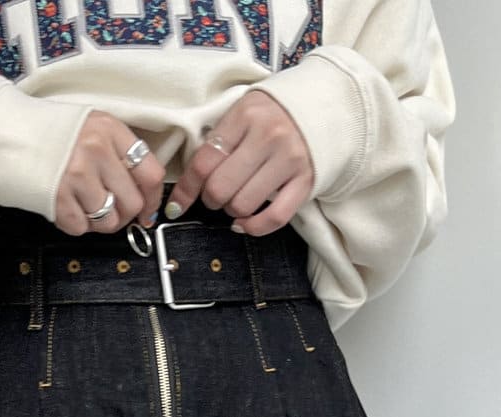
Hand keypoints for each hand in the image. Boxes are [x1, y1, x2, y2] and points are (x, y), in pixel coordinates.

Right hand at [54, 112, 165, 236]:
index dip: (153, 199)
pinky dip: (75, 223)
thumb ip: (119, 154)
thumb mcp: (92, 128)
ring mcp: (76, 175)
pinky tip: (66, 206)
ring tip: (84, 206)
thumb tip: (145, 196)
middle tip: (112, 211)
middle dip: (125, 214)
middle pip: (132, 203)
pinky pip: (81, 228)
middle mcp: (96, 150)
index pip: (151, 173)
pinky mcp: (58, 198)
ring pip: (108, 221)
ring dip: (99, 222)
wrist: (6, 135)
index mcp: (110, 130)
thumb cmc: (51, 135)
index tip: (148, 210)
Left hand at [165, 90, 313, 234]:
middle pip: (220, 187)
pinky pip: (273, 218)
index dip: (185, 190)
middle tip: (216, 196)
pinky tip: (244, 223)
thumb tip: (192, 181)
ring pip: (242, 204)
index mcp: (245, 115)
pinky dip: (253, 227)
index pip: (204, 161)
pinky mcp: (306, 181)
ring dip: (232, 211)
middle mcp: (267, 136)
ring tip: (236, 200)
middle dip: (210, 200)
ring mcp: (289, 160)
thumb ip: (221, 139)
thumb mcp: (245, 112)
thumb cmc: (275, 113)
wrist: (324, 105)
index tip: (176, 206)